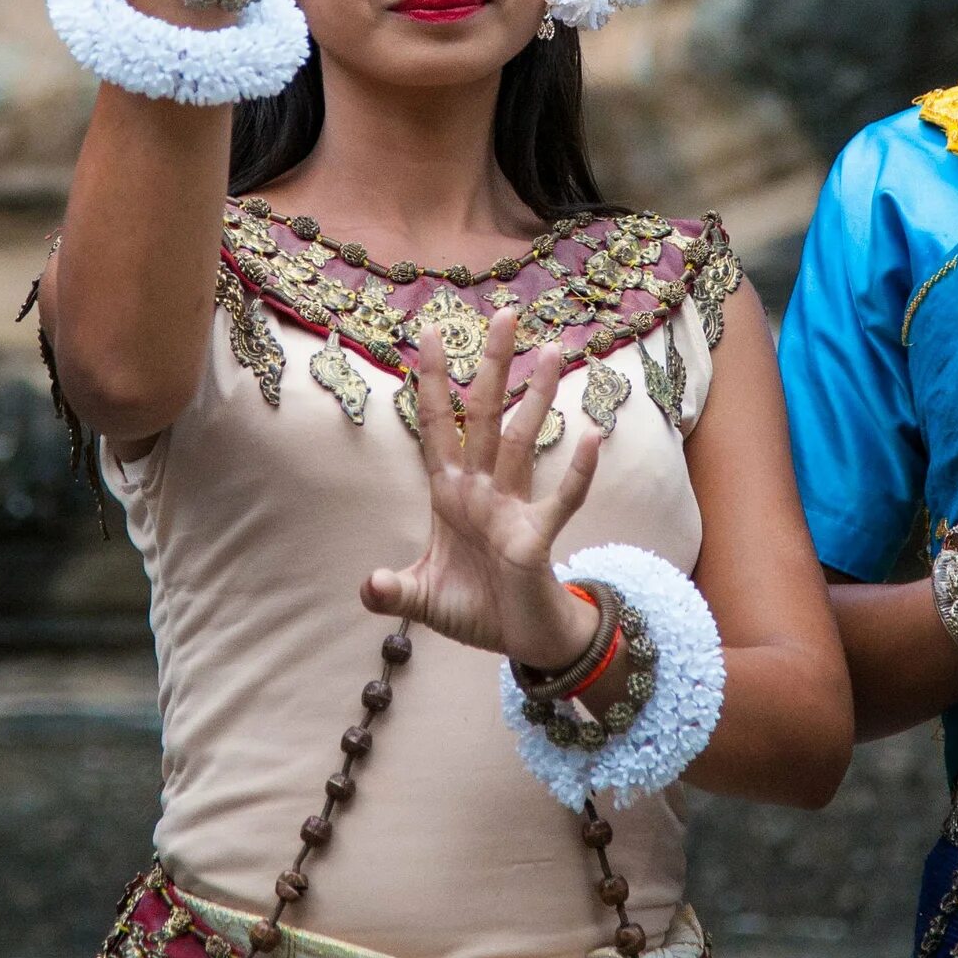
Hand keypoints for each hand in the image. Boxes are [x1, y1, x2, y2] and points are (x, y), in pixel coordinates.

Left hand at [363, 308, 604, 670]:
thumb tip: (367, 586)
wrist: (519, 642)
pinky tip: (591, 438)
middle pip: (485, 416)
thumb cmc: (474, 609)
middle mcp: (482, 490)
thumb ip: (393, 590)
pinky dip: (576, 473)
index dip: (432, 385)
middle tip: (506, 314)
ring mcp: (511, 510)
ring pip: (524, 441)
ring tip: (553, 350)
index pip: (437, 429)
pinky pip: (560, 500)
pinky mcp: (537, 537)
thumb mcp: (423, 598)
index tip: (428, 335)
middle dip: (493, 367)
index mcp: (449, 495)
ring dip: (538, 397)